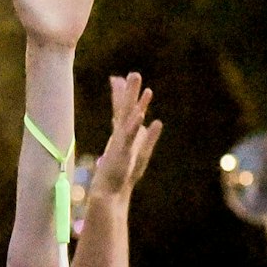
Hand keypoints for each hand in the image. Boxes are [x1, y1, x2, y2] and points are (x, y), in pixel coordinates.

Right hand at [90, 72, 161, 201]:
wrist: (109, 193)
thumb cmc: (123, 175)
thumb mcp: (142, 153)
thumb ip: (149, 137)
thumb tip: (157, 121)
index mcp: (124, 133)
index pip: (124, 110)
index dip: (123, 94)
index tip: (119, 78)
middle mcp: (121, 134)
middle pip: (125, 108)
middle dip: (128, 90)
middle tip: (132, 73)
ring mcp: (120, 141)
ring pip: (126, 116)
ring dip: (131, 98)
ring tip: (134, 81)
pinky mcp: (121, 151)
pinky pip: (129, 136)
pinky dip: (134, 124)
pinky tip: (140, 114)